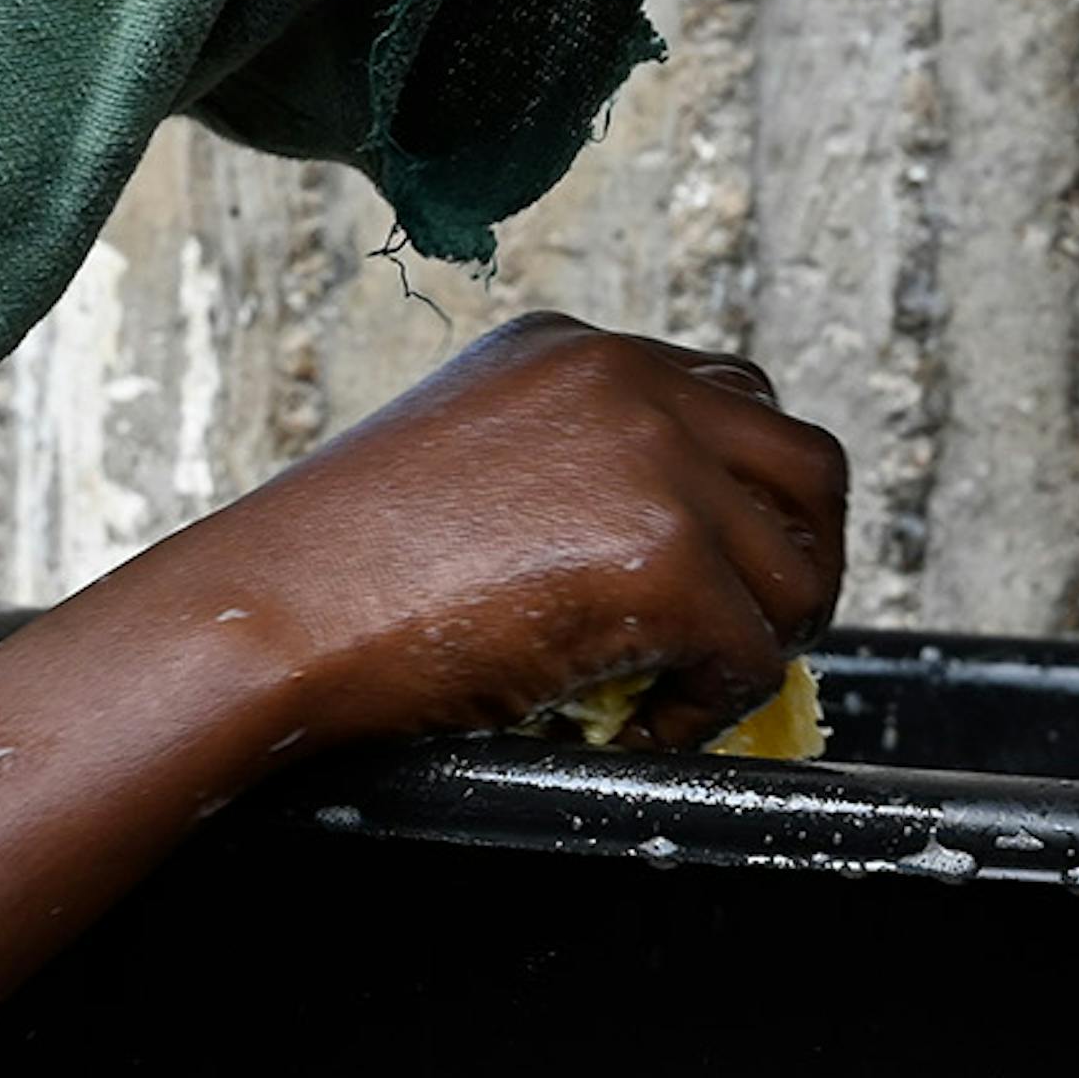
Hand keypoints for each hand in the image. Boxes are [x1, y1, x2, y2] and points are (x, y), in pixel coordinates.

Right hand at [96, 314, 853, 755]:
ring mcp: (653, 461)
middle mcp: (627, 380)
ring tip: (681, 694)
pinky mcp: (663, 555)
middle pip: (808, 463)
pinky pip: (754, 654)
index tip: (725, 571)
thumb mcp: (466, 468)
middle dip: (802, 558)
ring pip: (799, 567)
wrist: (270, 615)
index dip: (746, 498)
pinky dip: (713, 710)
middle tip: (758, 634)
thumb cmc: (334, 570)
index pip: (733, 397)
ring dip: (760, 644)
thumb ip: (567, 471)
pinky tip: (639, 727)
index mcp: (576, 350)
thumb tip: (669, 548)